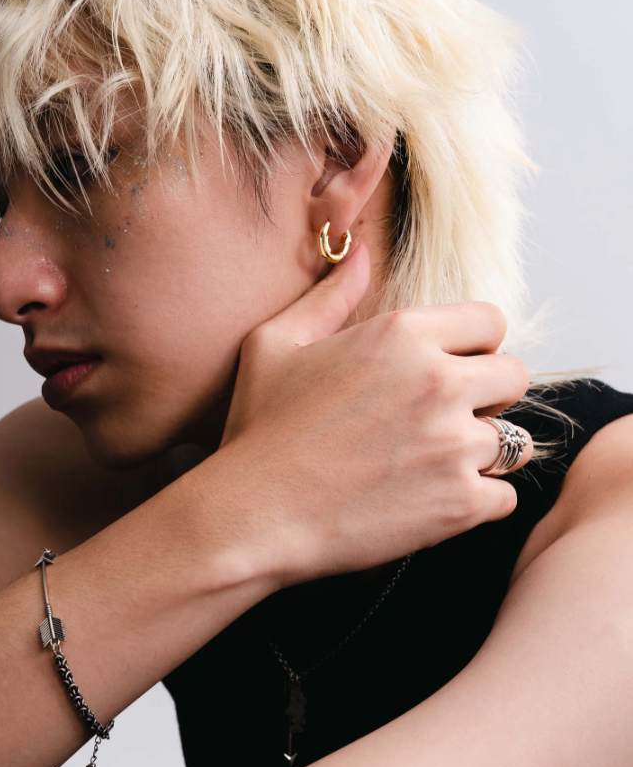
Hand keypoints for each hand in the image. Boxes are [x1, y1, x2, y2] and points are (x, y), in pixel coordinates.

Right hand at [218, 239, 533, 586]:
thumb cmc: (259, 428)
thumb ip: (329, 296)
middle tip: (443, 417)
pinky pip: (504, 497)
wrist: (252, 513)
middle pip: (513, 376)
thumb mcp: (276, 345)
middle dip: (486, 395)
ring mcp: (454, 444)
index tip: (449, 367)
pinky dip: (476, 502)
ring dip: (479, 452)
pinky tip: (429, 500)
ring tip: (429, 464)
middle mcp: (438, 381)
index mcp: (402, 335)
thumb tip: (359, 252)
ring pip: (513, 440)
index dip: (474, 345)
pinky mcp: (459, 503)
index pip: (491, 321)